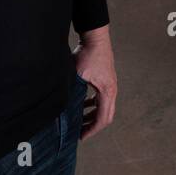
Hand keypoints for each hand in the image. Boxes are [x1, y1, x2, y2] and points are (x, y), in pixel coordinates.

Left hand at [74, 25, 117, 140]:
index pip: (103, 118)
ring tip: (80, 121)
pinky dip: (93, 105)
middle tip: (80, 133)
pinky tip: (83, 105)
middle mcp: (111, 90)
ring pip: (104, 107)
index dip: (92, 130)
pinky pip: (101, 98)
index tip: (81, 137)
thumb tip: (63, 108)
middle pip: (106, 116)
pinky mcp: (106, 80)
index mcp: (107, 92)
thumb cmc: (88, 54)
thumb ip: (73, 93)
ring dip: (93, 115)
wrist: (95, 37)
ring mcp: (110, 85)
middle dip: (93, 126)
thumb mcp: (77, 76)